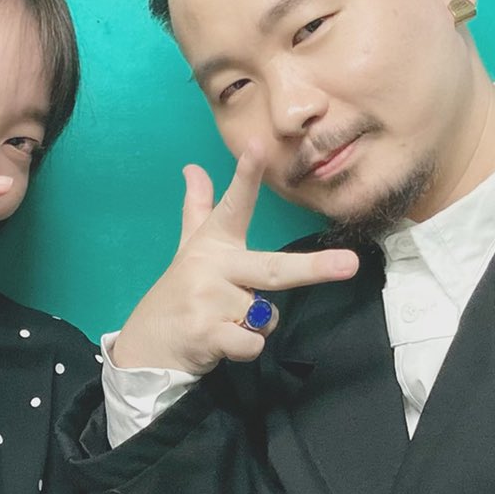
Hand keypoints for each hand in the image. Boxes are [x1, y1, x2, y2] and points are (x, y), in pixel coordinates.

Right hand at [111, 154, 358, 375]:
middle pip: (273, 268)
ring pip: (266, 315)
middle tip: (349, 264)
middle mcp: (211, 266)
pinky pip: (253, 343)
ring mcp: (208, 299)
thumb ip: (197, 209)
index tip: (258, 145)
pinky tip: (220, 343)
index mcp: (213, 244)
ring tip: (224, 323)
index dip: (246, 176)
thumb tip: (193, 168)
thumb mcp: (188, 251)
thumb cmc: (176, 297)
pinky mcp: (207, 333)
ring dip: (256, 325)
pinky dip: (245, 348)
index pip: (233, 205)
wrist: (145, 348)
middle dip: (314, 268)